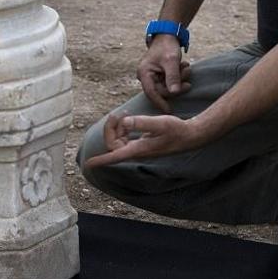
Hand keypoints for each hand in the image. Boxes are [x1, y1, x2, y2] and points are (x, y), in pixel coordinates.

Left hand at [85, 113, 204, 168]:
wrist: (189, 135)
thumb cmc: (177, 130)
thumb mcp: (161, 123)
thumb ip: (143, 123)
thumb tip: (125, 122)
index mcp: (138, 149)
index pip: (115, 156)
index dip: (101, 160)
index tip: (88, 165)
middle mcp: (136, 151)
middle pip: (112, 143)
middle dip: (111, 128)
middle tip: (118, 114)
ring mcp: (138, 148)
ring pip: (117, 140)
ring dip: (117, 126)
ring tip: (124, 113)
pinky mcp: (141, 143)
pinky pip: (124, 138)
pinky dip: (123, 128)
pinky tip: (128, 118)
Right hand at [137, 35, 191, 111]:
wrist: (167, 35)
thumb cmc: (167, 46)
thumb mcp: (171, 61)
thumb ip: (173, 77)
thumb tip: (174, 93)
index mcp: (144, 73)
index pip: (151, 92)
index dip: (160, 102)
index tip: (169, 111)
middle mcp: (146, 77)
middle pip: (162, 90)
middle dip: (176, 84)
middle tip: (187, 72)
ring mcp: (153, 77)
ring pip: (168, 87)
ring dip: (179, 78)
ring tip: (186, 66)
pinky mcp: (160, 76)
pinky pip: (170, 82)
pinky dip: (179, 76)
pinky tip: (183, 66)